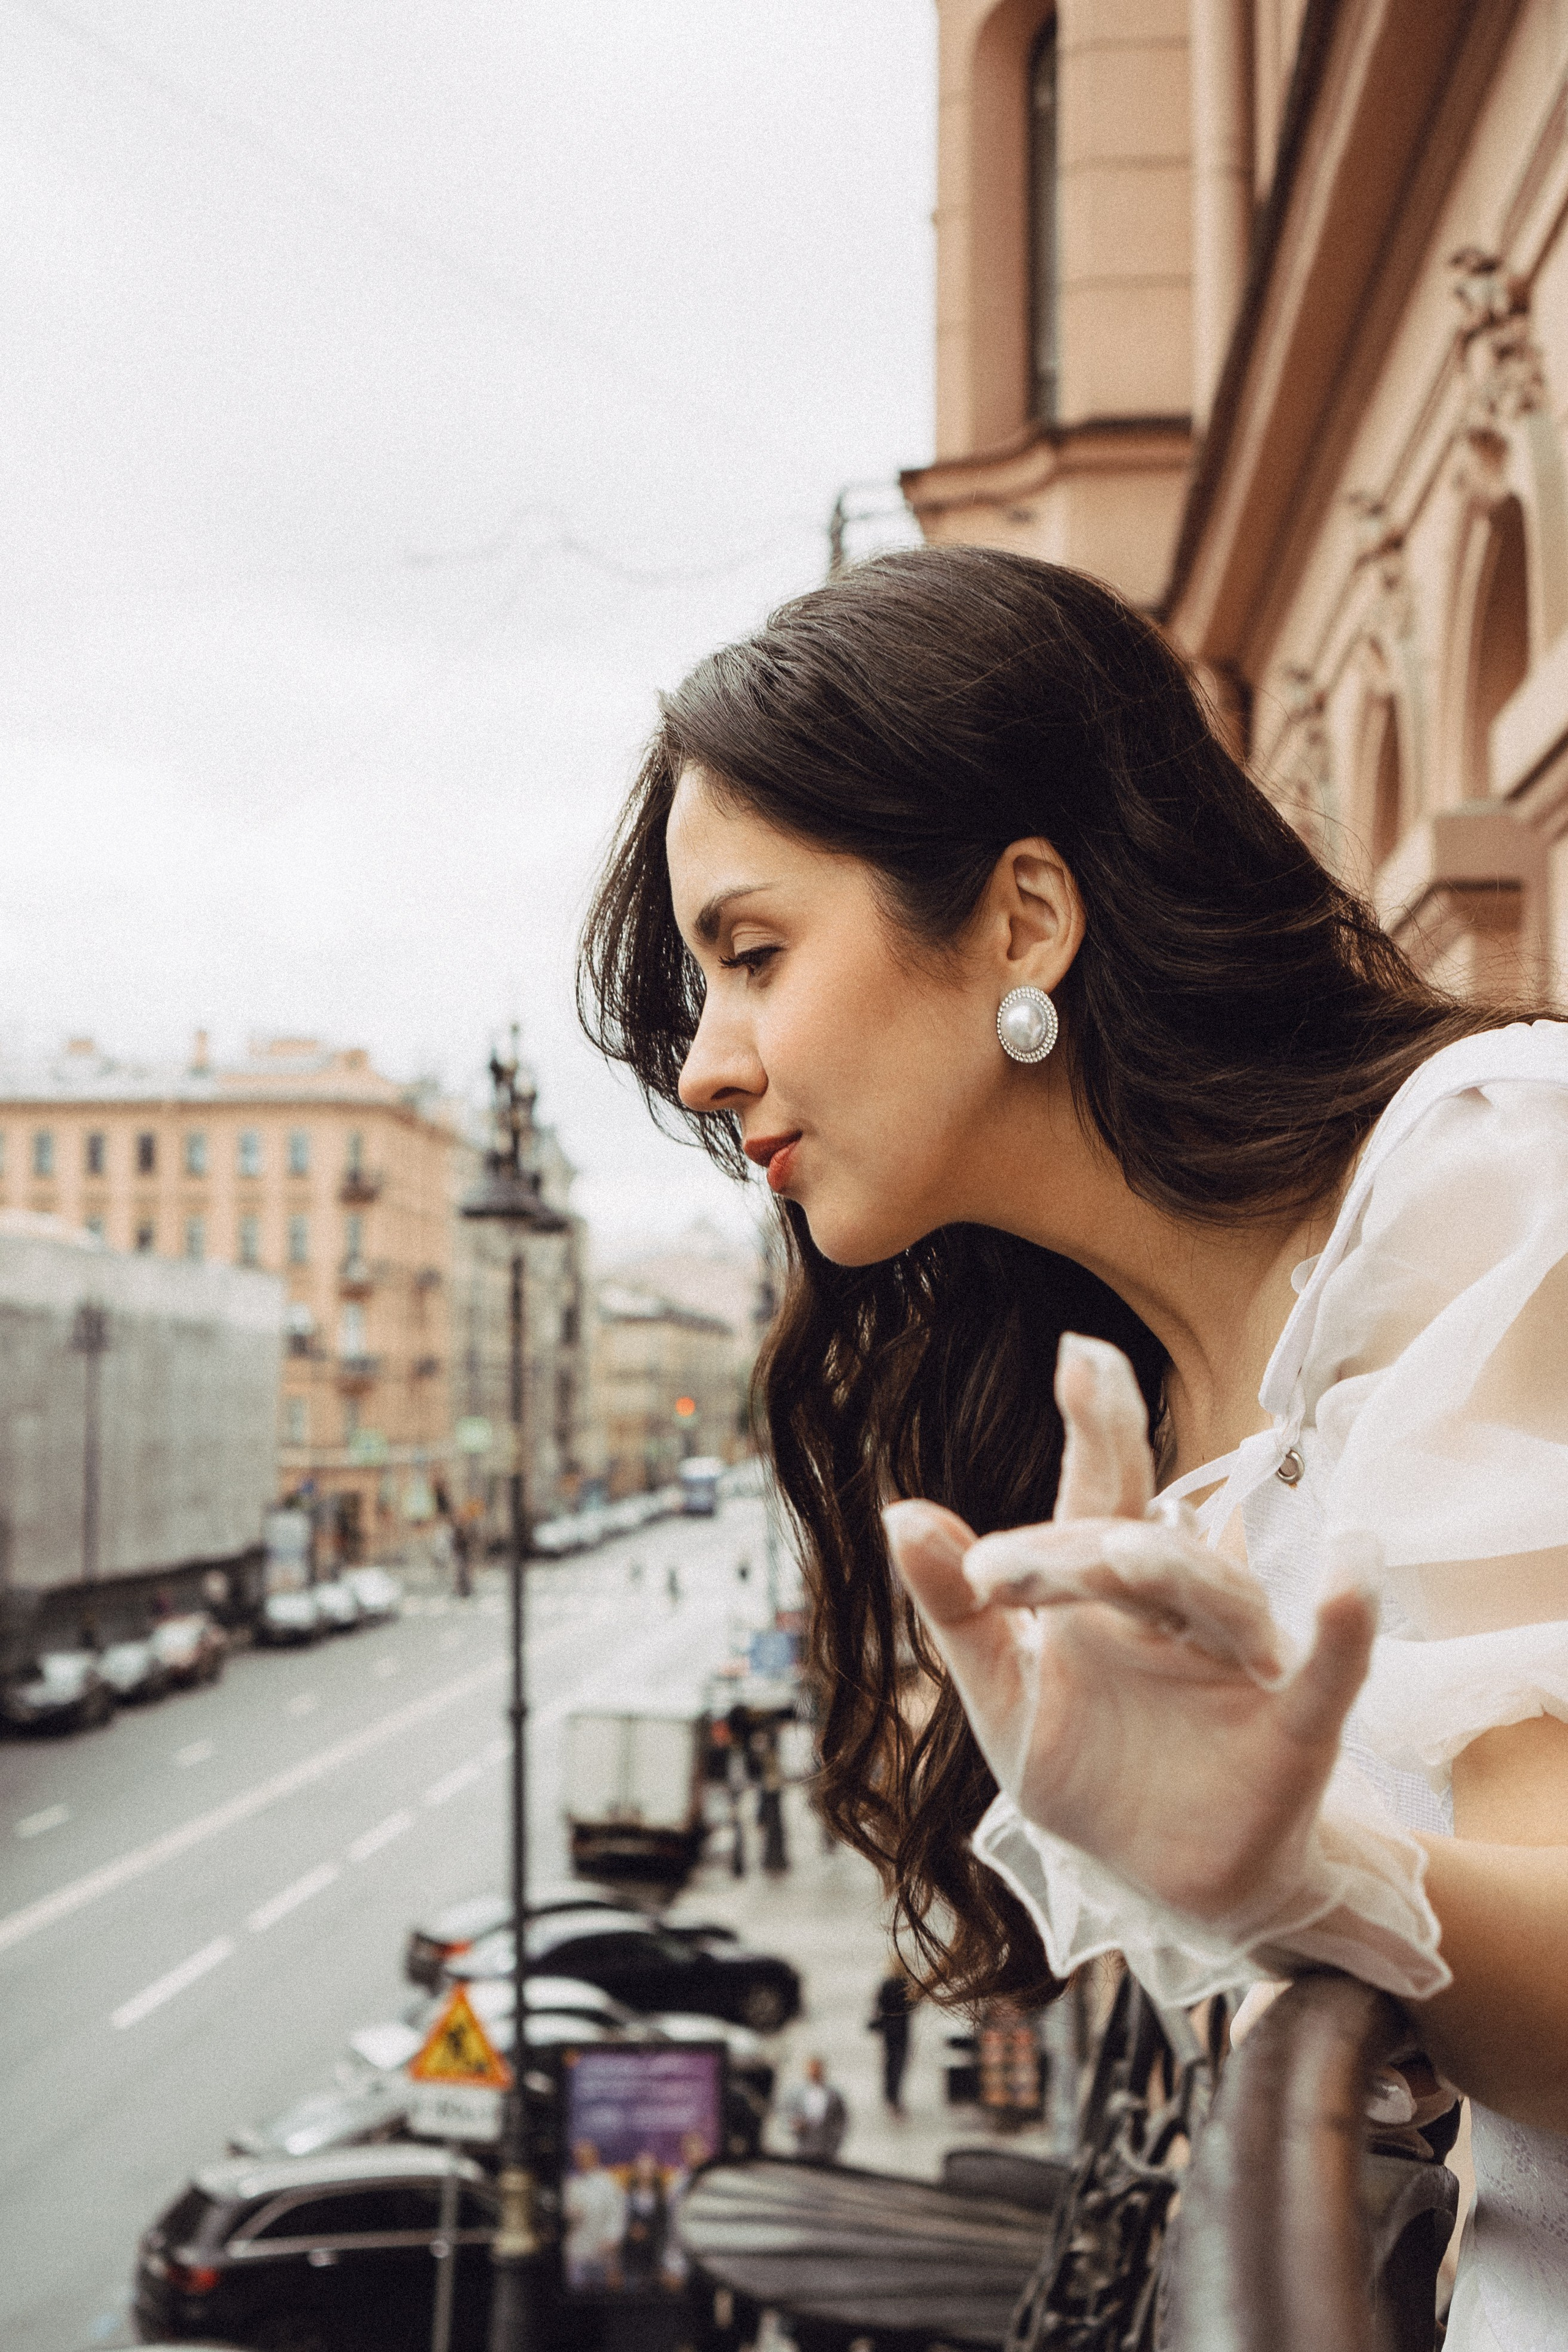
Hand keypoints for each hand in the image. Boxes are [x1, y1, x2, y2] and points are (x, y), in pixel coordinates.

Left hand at [884, 1334, 1376, 1924]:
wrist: (1163, 1886)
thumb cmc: (1092, 1774)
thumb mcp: (1005, 1697)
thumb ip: (956, 1610)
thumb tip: (900, 1512)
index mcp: (1108, 1592)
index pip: (1100, 1495)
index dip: (1095, 1428)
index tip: (1077, 1354)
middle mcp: (1182, 1611)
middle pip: (1142, 1546)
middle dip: (1076, 1545)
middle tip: (999, 1569)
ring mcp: (1245, 1665)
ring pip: (1219, 1599)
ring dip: (1178, 1569)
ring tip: (1126, 1550)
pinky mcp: (1297, 1732)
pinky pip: (1331, 1672)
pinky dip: (1346, 1622)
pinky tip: (1354, 1568)